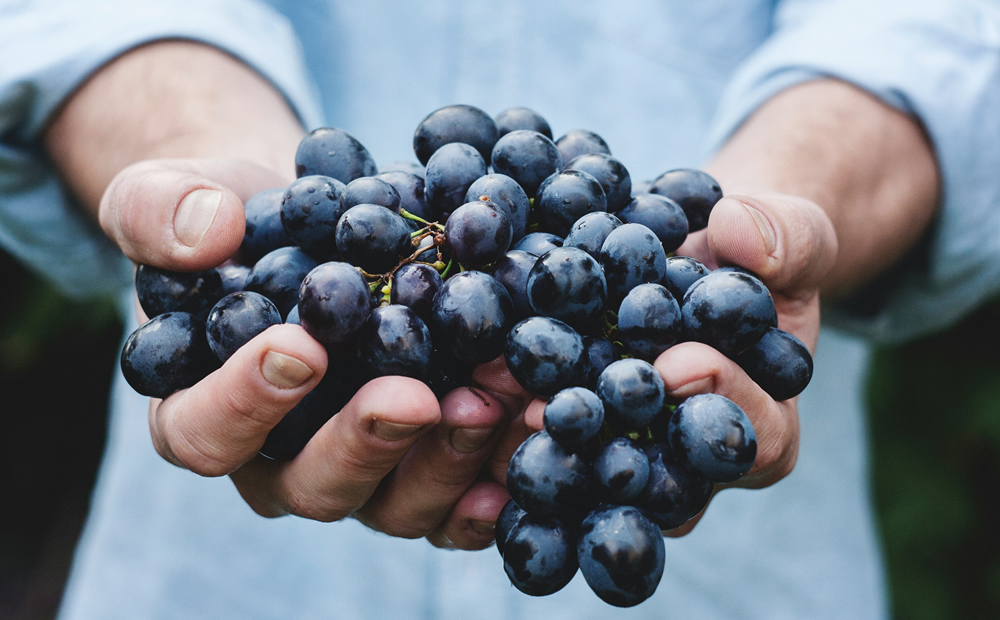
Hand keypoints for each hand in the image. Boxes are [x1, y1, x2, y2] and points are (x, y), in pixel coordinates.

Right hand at [104, 157, 513, 549]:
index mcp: (202, 412)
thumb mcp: (172, 196)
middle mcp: (281, 461)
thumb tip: (206, 231)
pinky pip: (460, 499)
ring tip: (499, 398)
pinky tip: (536, 435)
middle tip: (416, 396)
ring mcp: (361, 471)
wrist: (313, 227)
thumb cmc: (232, 221)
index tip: (301, 346)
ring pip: (397, 502)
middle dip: (368, 443)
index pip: (205, 432)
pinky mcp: (424, 464)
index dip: (246, 402)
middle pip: (314, 485)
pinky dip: (499, 475)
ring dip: (451, 458)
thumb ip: (160, 210)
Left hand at [474, 188, 836, 536]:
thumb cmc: (753, 255)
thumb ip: (786, 238)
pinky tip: (457, 396)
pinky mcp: (570, 436)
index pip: (754, 436)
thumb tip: (745, 236)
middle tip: (556, 409)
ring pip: (585, 473)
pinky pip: (537, 443)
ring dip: (535, 442)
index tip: (680, 363)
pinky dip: (496, 423)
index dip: (722, 401)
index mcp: (763, 427)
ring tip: (488, 401)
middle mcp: (690, 464)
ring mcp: (625, 456)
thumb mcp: (790, 235)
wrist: (695, 258)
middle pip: (657, 476)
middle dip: (607, 440)